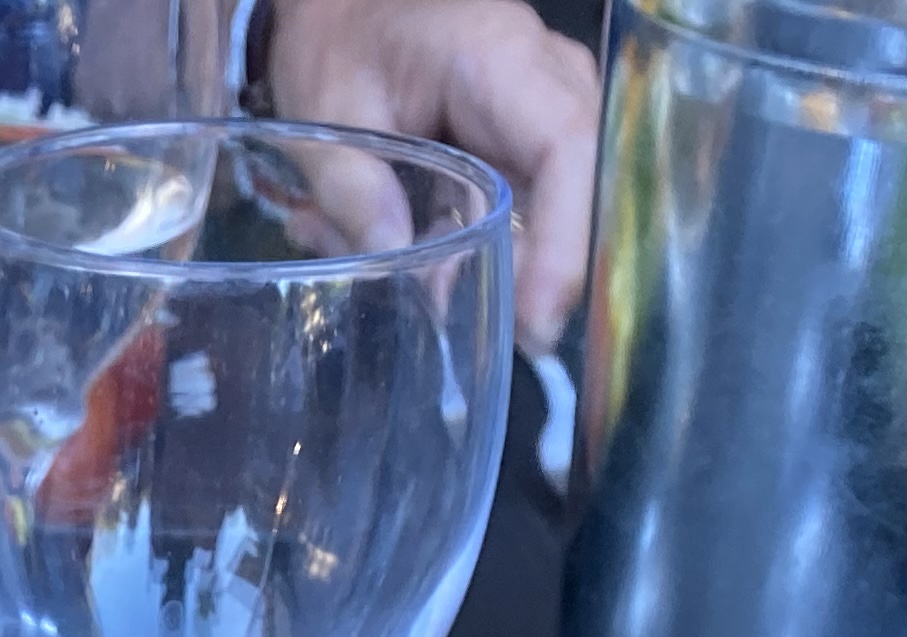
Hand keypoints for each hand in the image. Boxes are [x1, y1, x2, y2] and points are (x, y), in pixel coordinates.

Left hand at [264, 0, 599, 351]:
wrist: (346, 8)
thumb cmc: (339, 42)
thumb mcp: (324, 116)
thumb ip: (354, 191)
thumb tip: (393, 262)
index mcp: (499, 57)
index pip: (566, 147)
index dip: (564, 241)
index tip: (537, 319)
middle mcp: (549, 78)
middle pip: (582, 187)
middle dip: (539, 274)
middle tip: (485, 335)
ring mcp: (551, 108)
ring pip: (562, 208)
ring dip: (497, 263)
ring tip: (416, 277)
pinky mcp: (535, 139)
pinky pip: (536, 208)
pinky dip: (484, 247)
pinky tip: (417, 255)